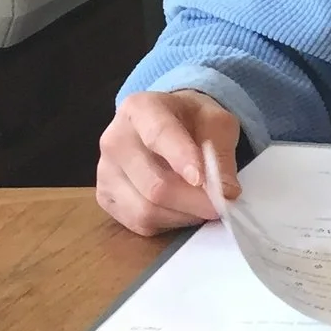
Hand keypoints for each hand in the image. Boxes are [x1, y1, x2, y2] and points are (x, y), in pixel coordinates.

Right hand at [96, 89, 240, 235]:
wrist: (168, 124)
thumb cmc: (192, 121)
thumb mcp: (217, 123)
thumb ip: (221, 153)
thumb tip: (225, 192)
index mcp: (141, 108)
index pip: (159, 135)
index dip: (182, 159)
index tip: (202, 179)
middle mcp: (114, 139)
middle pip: (154, 184)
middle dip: (194, 201)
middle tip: (222, 204)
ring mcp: (105, 170)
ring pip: (146, 210)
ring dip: (184, 214)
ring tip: (203, 204)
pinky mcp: (105, 196)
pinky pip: (139, 222)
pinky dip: (168, 222)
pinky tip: (182, 208)